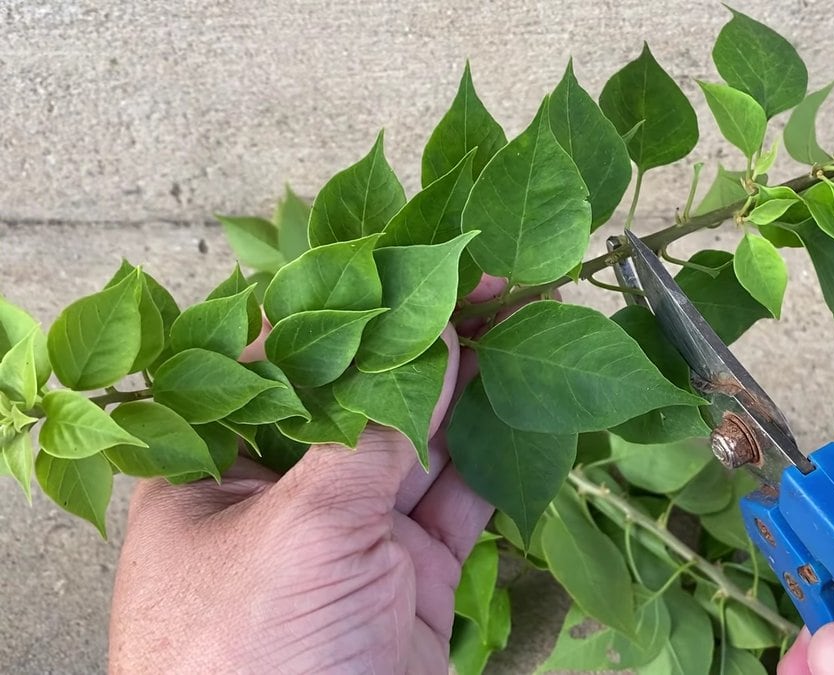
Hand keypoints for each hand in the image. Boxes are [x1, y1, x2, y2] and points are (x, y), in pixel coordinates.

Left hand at [108, 279, 510, 673]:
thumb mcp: (296, 528)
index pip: (279, 360)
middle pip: (360, 394)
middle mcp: (283, 492)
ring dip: (472, 386)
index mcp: (214, 468)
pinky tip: (530, 405)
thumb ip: (367, 436)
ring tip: (525, 322)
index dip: (350, 303)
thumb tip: (425, 349)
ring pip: (419, 441)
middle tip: (494, 281)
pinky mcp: (411, 574)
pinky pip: (458, 500)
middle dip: (425, 338)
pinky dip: (497, 455)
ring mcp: (352, 535)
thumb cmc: (248, 660)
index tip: (416, 260)